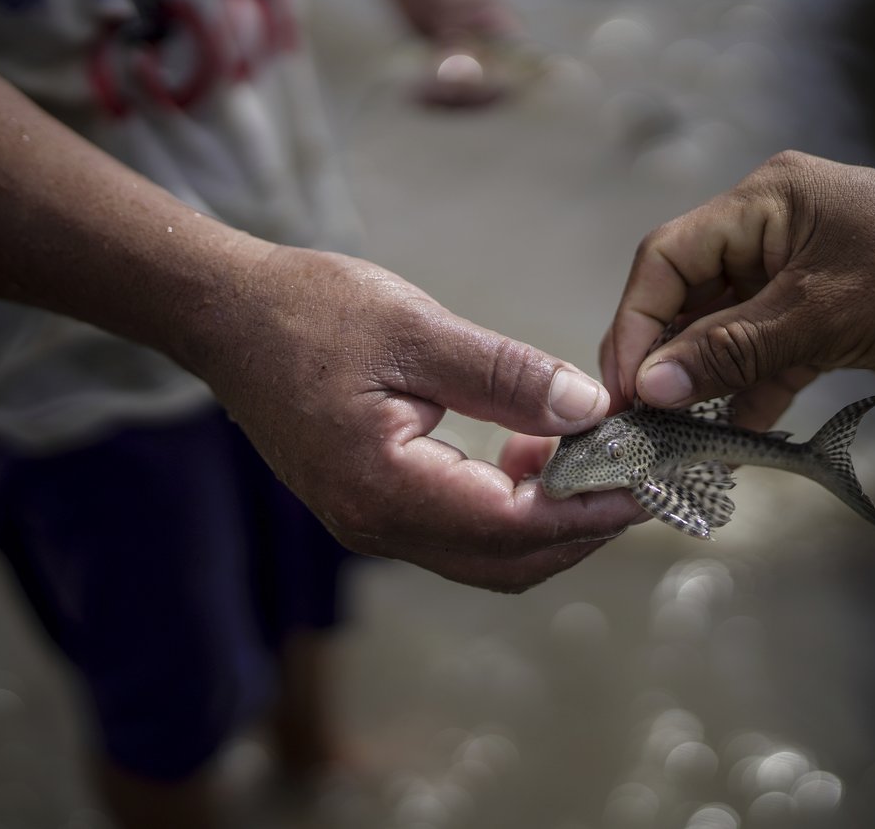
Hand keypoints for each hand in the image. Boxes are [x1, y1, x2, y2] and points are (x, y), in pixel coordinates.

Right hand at [184, 248, 638, 592]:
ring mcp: (370, 524)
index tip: (648, 480)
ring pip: (486, 556)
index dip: (591, 510)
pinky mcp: (370, 507)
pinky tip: (531, 455)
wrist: (225, 316)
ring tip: (592, 460)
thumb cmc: (309, 312)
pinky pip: (458, 532)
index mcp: (387, 488)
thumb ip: (508, 378)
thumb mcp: (417, 331)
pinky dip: (509, 509)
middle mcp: (378, 525)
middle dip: (582, 528)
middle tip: (637, 478)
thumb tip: (590, 411)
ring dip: (548, 522)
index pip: (516, 527)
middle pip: (507, 562)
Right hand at [606, 151, 874, 418]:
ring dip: (704, 382)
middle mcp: (773, 234)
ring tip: (675, 435)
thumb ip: (736, 350)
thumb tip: (652, 386)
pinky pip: (767, 357)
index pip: (669, 256)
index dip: (637, 320)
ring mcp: (799, 279)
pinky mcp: (826, 320)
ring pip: (726, 333)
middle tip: (639, 420)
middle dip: (665, 357)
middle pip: (691, 296)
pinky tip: (731, 433)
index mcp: (766, 203)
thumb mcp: (829, 313)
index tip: (622, 385)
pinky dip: (749, 393)